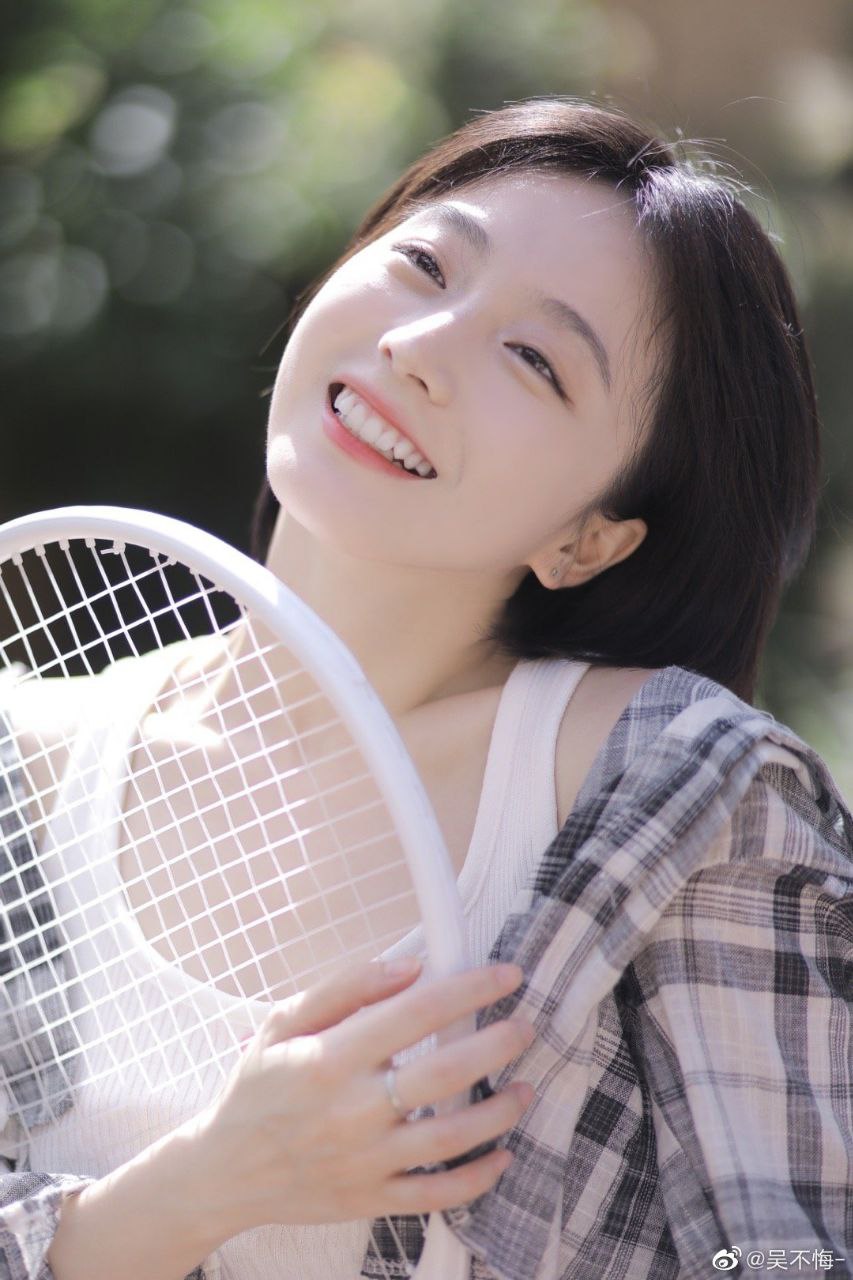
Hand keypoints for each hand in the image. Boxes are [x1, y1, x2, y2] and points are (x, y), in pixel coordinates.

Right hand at [184, 957, 534, 1237]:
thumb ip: (346, 987)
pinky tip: (502, 1154)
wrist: (223, 1169)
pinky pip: (436, 1196)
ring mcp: (364, 1160)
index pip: (416, 1013)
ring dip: (499, 1112)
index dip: (469, 990)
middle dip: (497, 1045)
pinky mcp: (370, 1199)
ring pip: (451, 1138)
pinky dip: (477, 1179)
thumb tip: (409, 966)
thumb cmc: (258, 1084)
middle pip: (444, 1074)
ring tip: (524, 1089)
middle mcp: (352, 1110)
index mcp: (330, 1057)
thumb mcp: (283, 1021)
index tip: (506, 976)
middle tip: (525, 1027)